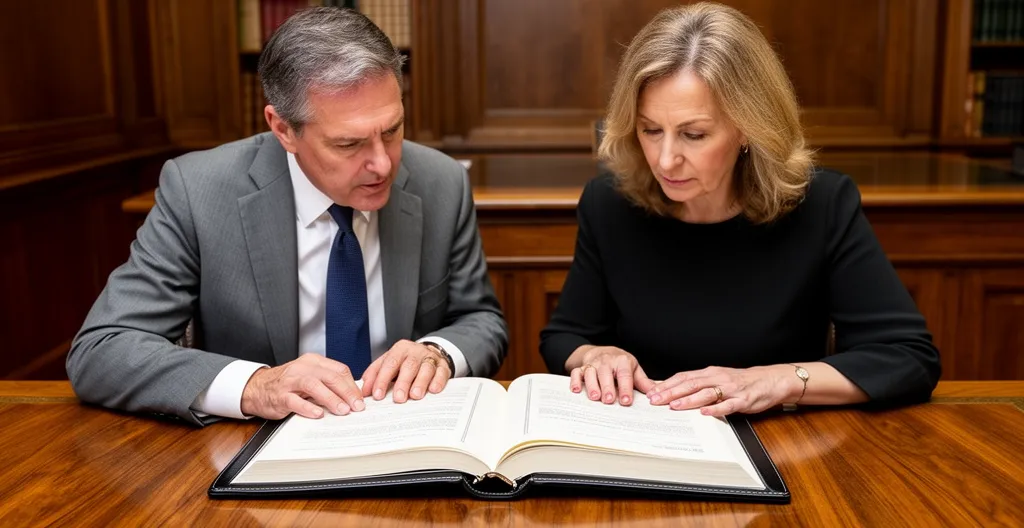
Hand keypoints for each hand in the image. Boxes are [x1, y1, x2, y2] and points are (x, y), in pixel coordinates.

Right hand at [240, 354, 364, 419]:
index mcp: (313, 361)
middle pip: (330, 376)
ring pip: (314, 386)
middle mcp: (302, 368)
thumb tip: (352, 396)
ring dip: (331, 399)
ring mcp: (290, 381)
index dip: (352, 385)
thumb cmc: (287, 384)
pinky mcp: (280, 396)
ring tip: (343, 410)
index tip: (360, 399)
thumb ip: (327, 383)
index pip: (339, 370)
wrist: (257, 388)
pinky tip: (318, 414)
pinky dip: (308, 408)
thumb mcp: (309, 377)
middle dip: (347, 392)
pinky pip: (295, 401)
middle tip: (357, 406)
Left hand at [361, 339, 451, 402]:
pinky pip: (442, 372)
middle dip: (402, 383)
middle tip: (398, 399)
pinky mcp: (443, 366)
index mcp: (399, 349)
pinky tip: (433, 390)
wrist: (428, 353)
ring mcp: (430, 358)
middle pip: (409, 366)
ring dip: (420, 382)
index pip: (389, 363)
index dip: (382, 379)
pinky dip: (438, 381)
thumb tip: (364, 390)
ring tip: (415, 396)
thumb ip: (375, 374)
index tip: (377, 395)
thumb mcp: (388, 363)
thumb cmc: (405, 362)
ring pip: (426, 369)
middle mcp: (415, 352)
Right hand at [565, 345, 654, 405]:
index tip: (627, 401)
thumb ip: (643, 382)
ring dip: (591, 385)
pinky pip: (575, 372)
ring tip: (595, 398)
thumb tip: (655, 394)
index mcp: (622, 361)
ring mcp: (593, 364)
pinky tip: (576, 390)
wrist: (602, 351)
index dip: (625, 388)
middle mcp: (606, 361)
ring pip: (590, 373)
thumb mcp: (633, 369)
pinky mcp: (582, 368)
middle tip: (609, 400)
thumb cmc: (620, 364)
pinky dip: (574, 381)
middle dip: (607, 387)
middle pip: (605, 373)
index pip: (624, 375)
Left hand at [647, 365, 797, 416]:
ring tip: (674, 405)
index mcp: (710, 373)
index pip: (684, 377)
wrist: (769, 380)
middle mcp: (717, 378)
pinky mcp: (743, 400)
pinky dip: (716, 409)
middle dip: (671, 392)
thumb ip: (698, 384)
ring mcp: (730, 389)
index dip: (667, 384)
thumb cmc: (740, 381)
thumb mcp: (717, 378)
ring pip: (706, 393)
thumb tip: (674, 390)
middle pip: (691, 384)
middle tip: (656, 400)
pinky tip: (705, 413)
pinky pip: (728, 405)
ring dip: (689, 400)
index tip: (652, 392)